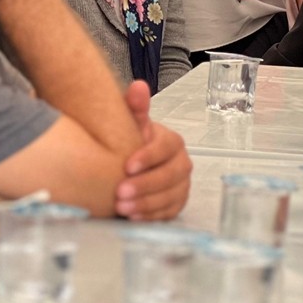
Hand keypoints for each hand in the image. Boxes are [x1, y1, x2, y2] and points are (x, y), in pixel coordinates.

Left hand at [115, 80, 191, 219]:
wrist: (131, 167)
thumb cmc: (131, 144)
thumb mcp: (130, 125)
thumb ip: (135, 107)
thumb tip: (138, 86)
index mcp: (172, 142)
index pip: (166, 148)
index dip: (148, 157)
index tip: (127, 166)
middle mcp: (181, 163)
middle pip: (171, 175)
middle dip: (146, 185)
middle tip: (120, 192)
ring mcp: (181, 185)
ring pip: (170, 196)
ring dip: (146, 203)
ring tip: (122, 207)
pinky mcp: (176, 204)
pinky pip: (168, 212)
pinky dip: (151, 216)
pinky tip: (133, 216)